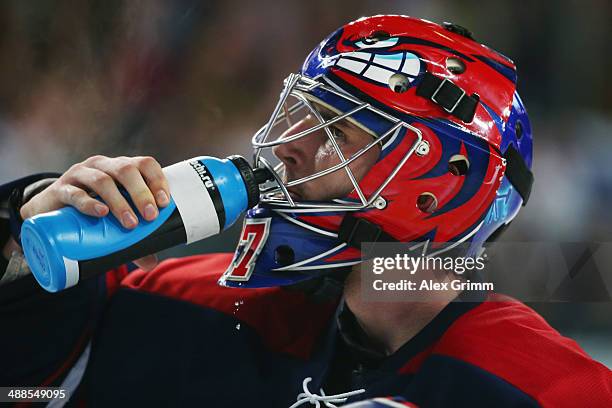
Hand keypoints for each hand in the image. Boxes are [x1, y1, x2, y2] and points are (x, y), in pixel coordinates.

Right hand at [19, 155, 170, 270]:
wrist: (48, 211)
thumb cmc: (91, 211)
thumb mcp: (114, 221)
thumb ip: (133, 240)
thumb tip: (151, 263)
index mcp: (121, 168)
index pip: (144, 164)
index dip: (157, 180)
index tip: (165, 203)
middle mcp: (103, 166)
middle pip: (126, 170)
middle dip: (141, 193)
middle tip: (151, 216)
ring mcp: (80, 175)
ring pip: (102, 180)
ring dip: (119, 202)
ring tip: (130, 223)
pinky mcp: (60, 189)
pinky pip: (74, 193)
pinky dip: (89, 202)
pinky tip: (101, 212)